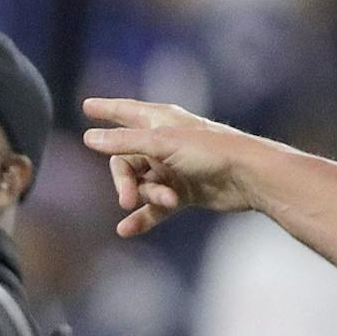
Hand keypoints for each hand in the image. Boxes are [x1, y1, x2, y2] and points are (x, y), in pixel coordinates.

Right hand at [81, 97, 260, 235]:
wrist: (249, 177)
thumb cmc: (209, 151)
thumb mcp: (162, 144)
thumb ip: (125, 142)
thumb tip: (90, 138)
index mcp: (159, 121)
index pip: (125, 112)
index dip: (106, 109)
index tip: (88, 105)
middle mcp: (164, 143)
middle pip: (126, 161)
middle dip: (125, 181)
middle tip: (127, 198)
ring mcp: (173, 169)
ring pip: (143, 186)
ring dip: (148, 197)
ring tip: (167, 202)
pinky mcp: (183, 192)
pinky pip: (155, 207)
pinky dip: (143, 218)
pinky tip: (126, 230)